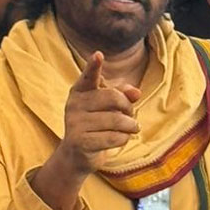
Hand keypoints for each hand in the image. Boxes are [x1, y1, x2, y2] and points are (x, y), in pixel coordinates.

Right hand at [57, 51, 141, 175]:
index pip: (89, 76)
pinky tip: (122, 139)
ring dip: (130, 126)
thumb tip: (136, 92)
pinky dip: (124, 138)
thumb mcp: (109, 107)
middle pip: (113, 97)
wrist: (77, 155)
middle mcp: (74, 105)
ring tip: (132, 129)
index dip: (94, 66)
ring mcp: (75, 123)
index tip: (98, 54)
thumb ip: (123, 95)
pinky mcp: (80, 142)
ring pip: (117, 120)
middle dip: (129, 107)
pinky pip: (114, 137)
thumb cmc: (97, 124)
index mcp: (80, 91)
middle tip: (132, 114)